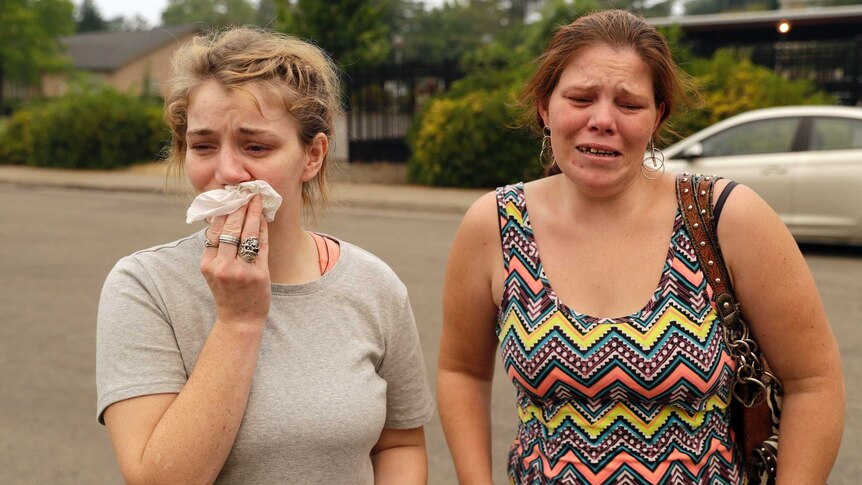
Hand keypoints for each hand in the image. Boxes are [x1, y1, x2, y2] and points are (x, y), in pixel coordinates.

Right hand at [201, 195, 270, 326]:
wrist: (239, 320)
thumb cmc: (228, 293)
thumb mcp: (214, 271)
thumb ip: (217, 249)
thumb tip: (225, 219)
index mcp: (207, 263)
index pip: (214, 230)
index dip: (222, 211)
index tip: (229, 197)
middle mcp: (221, 266)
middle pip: (230, 228)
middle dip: (238, 207)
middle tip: (245, 192)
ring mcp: (240, 270)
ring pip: (247, 233)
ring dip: (252, 213)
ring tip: (256, 199)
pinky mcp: (258, 274)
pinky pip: (262, 245)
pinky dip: (263, 229)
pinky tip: (264, 218)